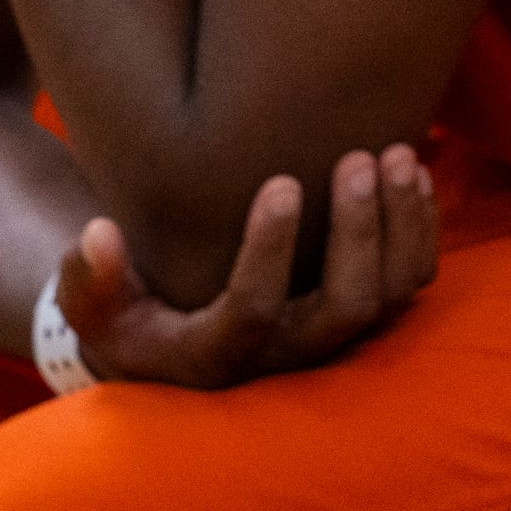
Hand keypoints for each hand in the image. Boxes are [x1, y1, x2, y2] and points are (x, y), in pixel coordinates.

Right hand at [54, 143, 440, 390]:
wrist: (174, 348)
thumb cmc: (129, 321)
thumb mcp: (95, 309)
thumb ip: (90, 279)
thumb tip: (99, 234)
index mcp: (219, 355)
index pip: (254, 311)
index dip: (271, 250)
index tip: (279, 182)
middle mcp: (287, 356)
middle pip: (347, 306)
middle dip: (360, 231)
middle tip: (358, 158)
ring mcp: (332, 337)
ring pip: (392, 294)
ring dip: (402, 224)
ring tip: (396, 154)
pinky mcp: (362, 314)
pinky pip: (411, 282)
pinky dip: (421, 229)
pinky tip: (415, 173)